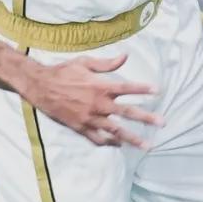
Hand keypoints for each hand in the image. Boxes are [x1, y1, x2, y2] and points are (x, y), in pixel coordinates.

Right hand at [26, 52, 161, 147]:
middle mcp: (97, 104)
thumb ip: (106, 63)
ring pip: (115, 131)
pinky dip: (109, 142)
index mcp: (100, 86)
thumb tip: (125, 57)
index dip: (142, 89)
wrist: (41, 86)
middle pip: (126, 112)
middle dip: (146, 118)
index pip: (126, 87)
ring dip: (132, 137)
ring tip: (146, 144)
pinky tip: (119, 144)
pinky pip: (98, 138)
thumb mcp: (85, 62)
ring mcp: (89, 118)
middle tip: (161, 123)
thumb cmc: (63, 71)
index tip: (157, 91)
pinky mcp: (80, 127)